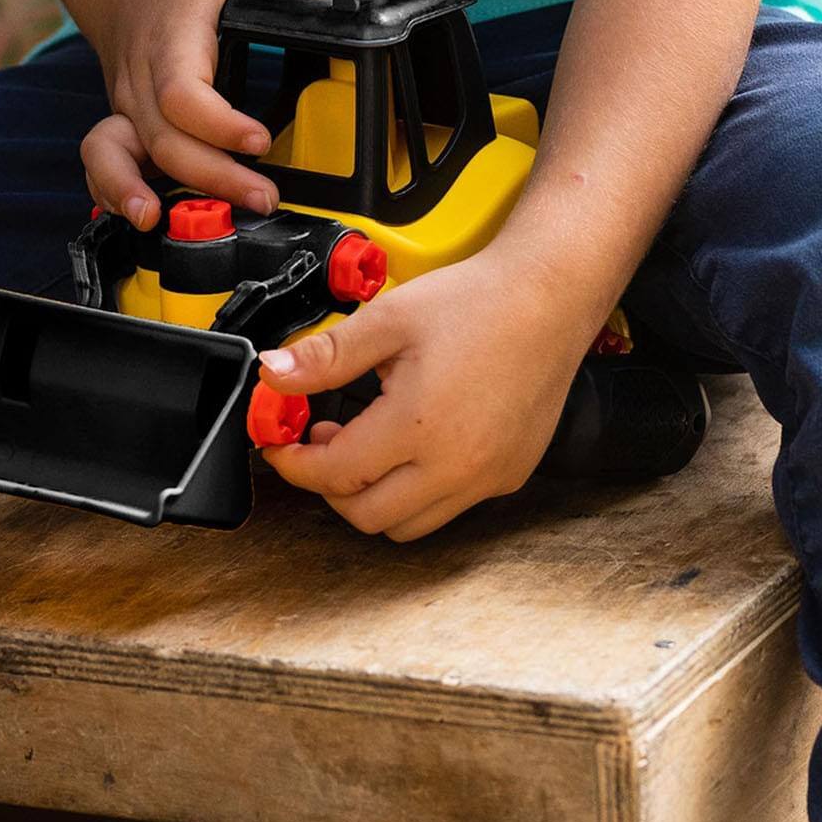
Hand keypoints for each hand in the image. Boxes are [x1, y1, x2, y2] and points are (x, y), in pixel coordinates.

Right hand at [83, 0, 335, 226]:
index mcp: (171, 39)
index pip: (182, 93)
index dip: (218, 124)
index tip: (259, 138)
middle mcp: (141, 79)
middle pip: (164, 141)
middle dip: (214, 177)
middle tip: (265, 195)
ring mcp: (129, 106)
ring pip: (130, 160)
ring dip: (160, 194)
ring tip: (205, 218)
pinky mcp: (127, 125)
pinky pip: (104, 166)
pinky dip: (115, 193)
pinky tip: (149, 216)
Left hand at [253, 249, 594, 540]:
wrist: (549, 297)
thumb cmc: (477, 301)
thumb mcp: (389, 318)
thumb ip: (326, 355)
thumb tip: (273, 374)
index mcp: (418, 427)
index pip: (335, 474)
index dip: (294, 463)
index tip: (279, 444)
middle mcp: (457, 466)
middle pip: (367, 516)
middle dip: (329, 487)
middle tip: (319, 443)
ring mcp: (488, 477)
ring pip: (409, 524)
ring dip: (374, 496)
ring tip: (366, 444)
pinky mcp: (510, 475)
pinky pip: (451, 507)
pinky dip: (418, 490)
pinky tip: (414, 444)